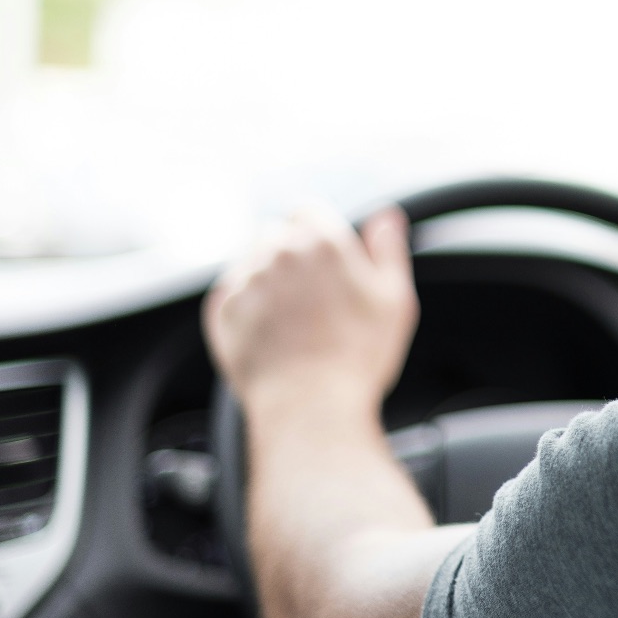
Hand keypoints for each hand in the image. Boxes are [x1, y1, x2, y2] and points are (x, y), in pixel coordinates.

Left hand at [203, 203, 418, 417]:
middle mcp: (277, 252)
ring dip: (267, 280)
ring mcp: (245, 280)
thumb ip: (388, 249)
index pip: (308, 210)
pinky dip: (246, 306)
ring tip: (291, 320)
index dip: (318, 232)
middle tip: (312, 298)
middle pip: (277, 235)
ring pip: (252, 263)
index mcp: (322, 241)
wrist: (310, 407)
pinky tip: (270, 332)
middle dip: (291, 257)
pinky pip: (231, 294)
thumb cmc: (358, 357)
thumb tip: (385, 217)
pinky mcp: (222, 310)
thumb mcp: (395, 299)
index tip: (325, 261)